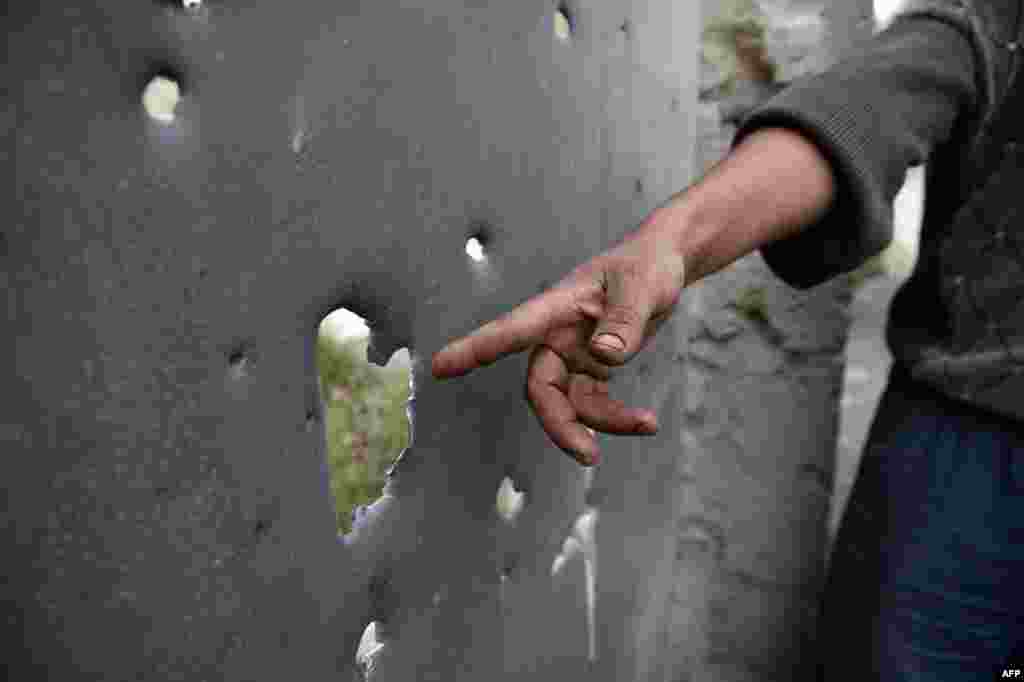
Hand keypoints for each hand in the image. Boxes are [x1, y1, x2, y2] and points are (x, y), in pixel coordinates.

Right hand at [430, 219, 687, 466]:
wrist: (664, 263)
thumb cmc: (647, 265)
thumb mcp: (642, 288)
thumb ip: (624, 321)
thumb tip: (604, 357)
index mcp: (557, 307)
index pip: (510, 331)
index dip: (474, 349)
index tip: (437, 366)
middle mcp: (557, 335)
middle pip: (541, 388)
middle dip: (561, 424)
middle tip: (588, 455)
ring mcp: (573, 354)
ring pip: (569, 403)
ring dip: (602, 422)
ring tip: (646, 423)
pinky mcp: (592, 368)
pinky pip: (593, 403)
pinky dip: (615, 417)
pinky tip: (645, 422)